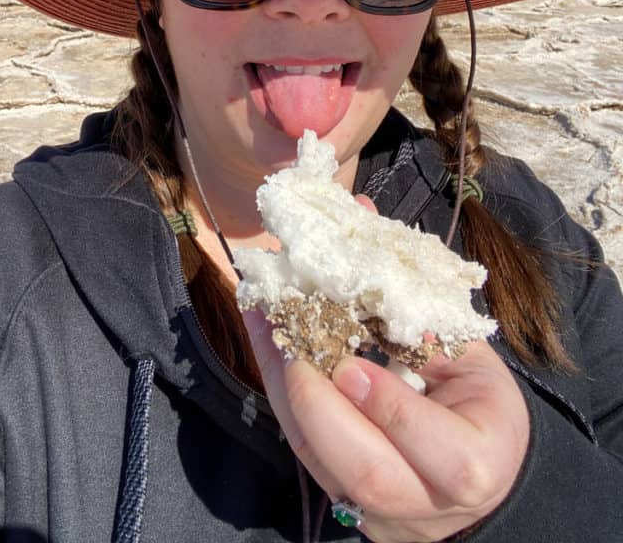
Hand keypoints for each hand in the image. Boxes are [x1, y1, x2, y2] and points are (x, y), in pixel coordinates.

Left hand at [242, 194, 529, 541]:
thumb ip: (425, 319)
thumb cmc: (482, 404)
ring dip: (285, 390)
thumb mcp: (474, 360)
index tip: (349, 362)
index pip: (433, 448)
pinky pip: (305, 453)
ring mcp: (378, 513)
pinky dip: (282, 395)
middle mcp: (424, 502)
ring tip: (264, 324)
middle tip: (290, 340)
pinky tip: (267, 343)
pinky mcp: (343, 502)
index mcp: (475, 463)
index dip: (387, 404)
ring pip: (321, 465)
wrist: (484, 471)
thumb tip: (365, 234)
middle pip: (365, 472)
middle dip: (318, 404)